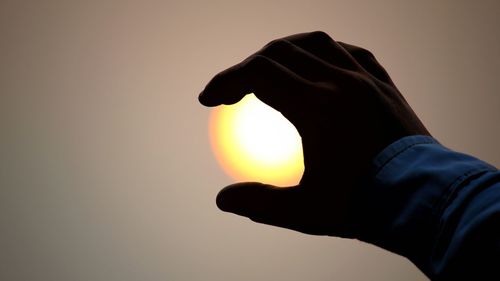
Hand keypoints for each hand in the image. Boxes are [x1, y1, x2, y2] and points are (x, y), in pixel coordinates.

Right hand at [199, 31, 429, 235]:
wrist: (424, 200)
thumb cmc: (365, 205)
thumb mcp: (305, 210)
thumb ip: (260, 203)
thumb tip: (222, 201)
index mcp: (316, 107)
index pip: (257, 75)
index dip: (226, 82)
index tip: (210, 99)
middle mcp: (340, 82)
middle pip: (279, 53)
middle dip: (247, 67)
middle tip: (234, 91)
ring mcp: (365, 80)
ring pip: (315, 42)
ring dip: (283, 50)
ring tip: (269, 68)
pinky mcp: (384, 85)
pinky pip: (351, 51)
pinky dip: (325, 51)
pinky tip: (318, 64)